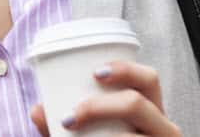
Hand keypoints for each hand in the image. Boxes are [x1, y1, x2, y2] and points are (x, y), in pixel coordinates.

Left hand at [29, 61, 181, 135]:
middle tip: (69, 117)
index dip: (125, 69)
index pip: (148, 79)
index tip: (95, 72)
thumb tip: (37, 110)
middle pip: (138, 103)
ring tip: (72, 132)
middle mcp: (163, 126)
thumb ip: (59, 122)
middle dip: (100, 107)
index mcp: (149, 107)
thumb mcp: (84, 132)